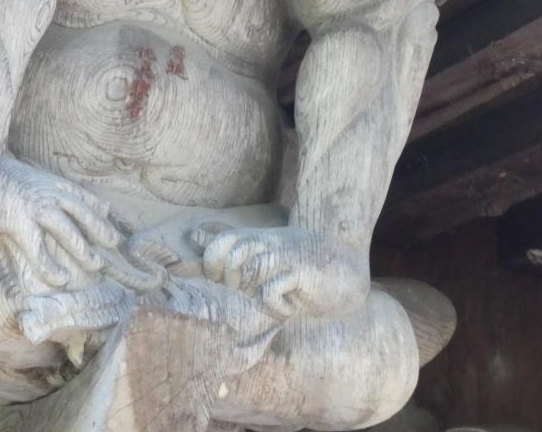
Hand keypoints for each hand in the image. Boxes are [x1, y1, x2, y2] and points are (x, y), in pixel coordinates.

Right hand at [0, 155, 120, 287]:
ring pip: (66, 229)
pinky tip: (60, 279)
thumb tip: (28, 182)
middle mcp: (42, 190)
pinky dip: (51, 265)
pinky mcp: (14, 220)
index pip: (76, 192)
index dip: (94, 206)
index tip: (108, 215)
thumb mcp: (10, 169)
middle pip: (80, 210)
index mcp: (41, 178)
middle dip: (99, 228)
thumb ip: (26, 179)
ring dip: (83, 248)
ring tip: (96, 265)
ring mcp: (30, 204)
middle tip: (114, 244)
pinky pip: (38, 248)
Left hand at [193, 224, 368, 318]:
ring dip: (251, 291)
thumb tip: (194, 233)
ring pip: (248, 271)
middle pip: (230, 252)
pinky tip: (288, 307)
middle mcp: (269, 245)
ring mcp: (285, 257)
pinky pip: (270, 292)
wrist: (347, 267)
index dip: (211, 260)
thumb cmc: (300, 264)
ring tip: (267, 296)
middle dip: (227, 276)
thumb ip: (231, 244)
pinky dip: (275, 306)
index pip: (221, 240)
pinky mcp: (301, 273)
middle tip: (244, 288)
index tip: (221, 278)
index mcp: (258, 240)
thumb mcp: (263, 251)